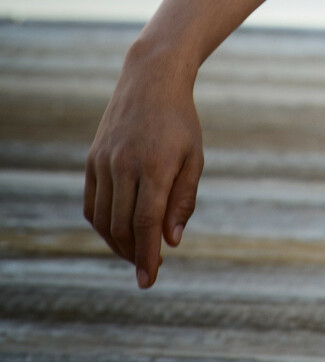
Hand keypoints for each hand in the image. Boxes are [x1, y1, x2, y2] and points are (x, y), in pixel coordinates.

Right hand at [83, 47, 203, 288]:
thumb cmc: (180, 122)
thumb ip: (184, 200)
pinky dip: (102, 225)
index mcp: (155, 166)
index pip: (146, 223)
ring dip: (118, 244)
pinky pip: (92, 204)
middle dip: (135, 254)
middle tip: (149, 267)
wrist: (151, 80)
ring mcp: (104, 163)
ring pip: (103, 220)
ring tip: (137, 252)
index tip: (149, 281)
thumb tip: (171, 241)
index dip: (147, 255)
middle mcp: (125, 166)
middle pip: (122, 227)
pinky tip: (118, 231)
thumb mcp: (195, 157)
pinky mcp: (92, 160)